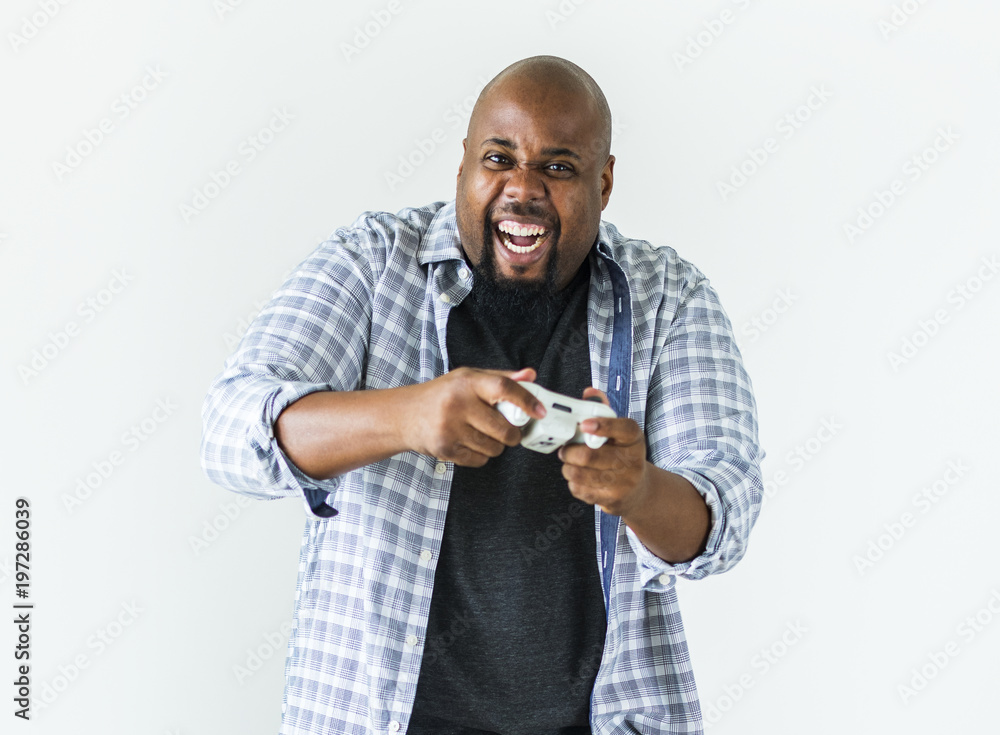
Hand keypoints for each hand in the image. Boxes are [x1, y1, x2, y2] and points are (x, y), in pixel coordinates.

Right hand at [402, 366, 545, 466]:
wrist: (404, 415)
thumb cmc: (442, 395)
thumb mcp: (469, 378)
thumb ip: (501, 378)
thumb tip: (531, 375)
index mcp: (467, 382)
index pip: (503, 388)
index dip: (526, 400)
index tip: (540, 411)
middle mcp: (457, 404)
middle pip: (503, 428)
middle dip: (512, 434)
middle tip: (509, 430)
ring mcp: (450, 428)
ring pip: (494, 448)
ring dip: (496, 446)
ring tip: (482, 434)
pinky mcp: (445, 448)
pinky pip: (479, 460)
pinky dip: (481, 455)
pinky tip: (469, 443)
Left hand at [557, 387, 648, 516]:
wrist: (638, 490)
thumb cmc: (622, 454)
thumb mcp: (619, 432)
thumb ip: (603, 410)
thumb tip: (589, 392)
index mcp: (635, 439)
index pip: (623, 428)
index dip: (603, 425)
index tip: (584, 424)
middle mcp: (633, 461)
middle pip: (590, 456)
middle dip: (570, 452)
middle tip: (564, 449)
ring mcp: (624, 483)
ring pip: (580, 474)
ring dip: (568, 467)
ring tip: (570, 463)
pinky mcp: (613, 500)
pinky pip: (580, 489)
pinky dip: (573, 482)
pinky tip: (580, 478)